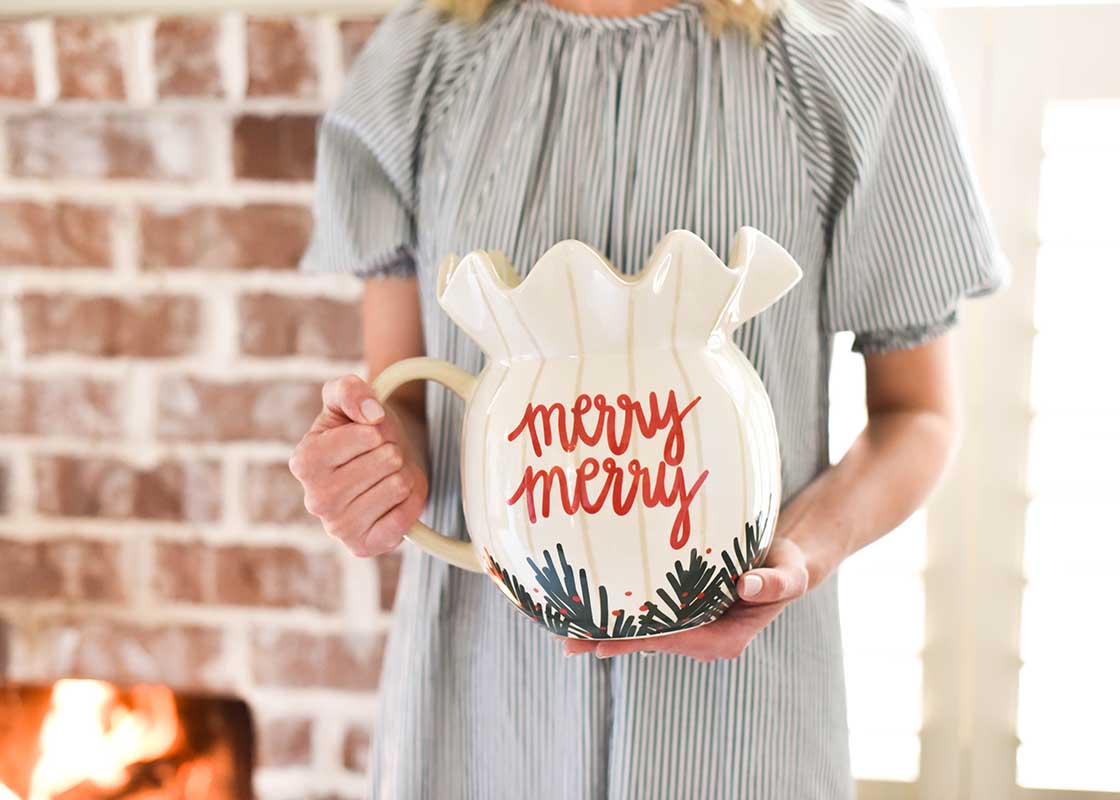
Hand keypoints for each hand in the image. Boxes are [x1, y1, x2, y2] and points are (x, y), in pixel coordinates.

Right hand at [289, 374, 427, 556]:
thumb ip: (350, 390)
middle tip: (382, 457)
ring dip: (403, 475)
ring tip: (386, 476)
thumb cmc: (362, 427)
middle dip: (393, 452)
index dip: (378, 429)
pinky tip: (392, 500)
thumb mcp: (348, 395)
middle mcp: (315, 499)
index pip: (366, 436)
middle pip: (386, 461)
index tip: (369, 434)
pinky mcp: (363, 547)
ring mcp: (338, 527)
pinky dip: (409, 504)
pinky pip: (404, 520)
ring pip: (398, 486)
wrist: (382, 458)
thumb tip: (371, 413)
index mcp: (304, 461)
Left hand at [562, 538, 809, 660]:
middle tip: (567, 643)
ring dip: (607, 629)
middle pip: (650, 642)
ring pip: (643, 632)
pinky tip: (590, 607)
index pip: (674, 640)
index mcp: (725, 640)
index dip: (638, 640)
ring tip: (565, 627)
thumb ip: (774, 583)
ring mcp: (691, 628)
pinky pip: (648, 616)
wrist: (783, 561)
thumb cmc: (787, 566)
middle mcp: (703, 640)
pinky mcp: (682, 613)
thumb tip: (748, 585)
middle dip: (610, 642)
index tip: (605, 641)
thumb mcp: (789, 574)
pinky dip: (621, 612)